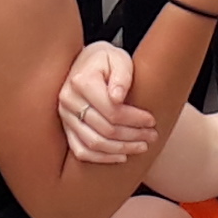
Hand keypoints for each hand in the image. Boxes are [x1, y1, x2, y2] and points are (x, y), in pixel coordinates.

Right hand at [57, 42, 156, 164]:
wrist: (86, 62)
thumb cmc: (107, 60)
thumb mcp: (119, 59)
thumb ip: (121, 76)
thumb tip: (117, 98)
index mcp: (81, 81)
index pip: (111, 110)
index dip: (135, 119)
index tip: (152, 120)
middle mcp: (68, 100)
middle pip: (105, 129)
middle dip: (133, 135)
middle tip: (152, 135)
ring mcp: (64, 116)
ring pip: (94, 143)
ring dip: (121, 149)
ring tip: (142, 146)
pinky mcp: (65, 127)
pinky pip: (81, 150)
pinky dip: (101, 158)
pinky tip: (121, 156)